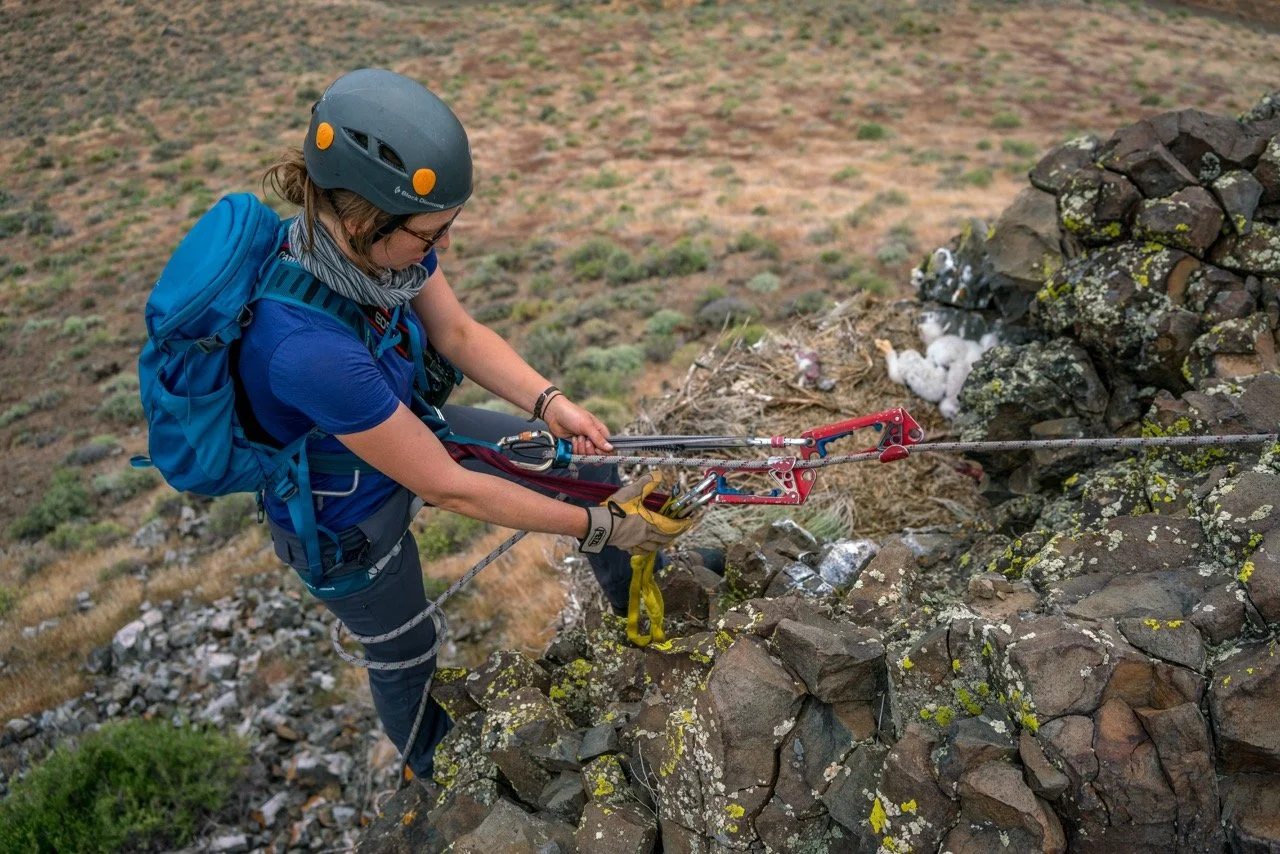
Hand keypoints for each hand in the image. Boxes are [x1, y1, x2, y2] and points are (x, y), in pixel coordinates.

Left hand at [544, 395, 613, 453]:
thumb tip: (610, 448)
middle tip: (585, 439)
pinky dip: (574, 448)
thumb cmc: (573, 414)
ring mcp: (584, 444)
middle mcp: (594, 439)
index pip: (609, 448)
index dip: (604, 452)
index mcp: (601, 432)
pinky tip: (572, 439)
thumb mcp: (587, 425)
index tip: (597, 449)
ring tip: (577, 436)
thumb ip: (598, 438)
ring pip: (587, 456)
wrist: (555, 414)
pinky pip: (578, 455)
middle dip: (589, 449)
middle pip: (597, 455)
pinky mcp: (575, 447)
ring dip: (580, 447)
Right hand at [579, 474, 694, 553]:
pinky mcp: (626, 547)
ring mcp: (636, 543)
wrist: (599, 525)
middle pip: (665, 538)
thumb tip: (658, 475)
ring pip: (655, 546)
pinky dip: (647, 548)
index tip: (689, 522)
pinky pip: (641, 551)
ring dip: (662, 543)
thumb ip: (646, 483)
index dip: (682, 525)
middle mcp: (646, 536)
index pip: (671, 527)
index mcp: (650, 523)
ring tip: (665, 538)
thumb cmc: (616, 509)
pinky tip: (646, 546)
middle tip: (678, 529)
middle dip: (674, 534)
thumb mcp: (632, 492)